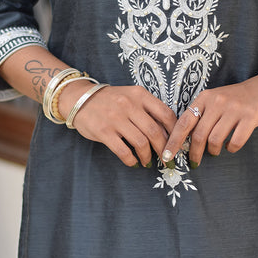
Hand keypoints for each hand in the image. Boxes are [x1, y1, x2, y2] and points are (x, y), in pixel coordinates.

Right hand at [59, 83, 176, 167]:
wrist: (80, 98)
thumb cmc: (111, 100)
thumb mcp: (132, 97)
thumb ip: (149, 110)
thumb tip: (169, 133)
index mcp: (140, 95)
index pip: (166, 114)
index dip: (175, 132)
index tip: (177, 144)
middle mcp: (129, 105)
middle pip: (155, 132)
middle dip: (165, 150)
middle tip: (167, 160)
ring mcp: (115, 118)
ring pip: (141, 143)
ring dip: (148, 157)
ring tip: (148, 162)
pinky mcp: (103, 131)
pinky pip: (123, 151)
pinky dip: (132, 160)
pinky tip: (134, 162)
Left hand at [162, 71, 257, 167]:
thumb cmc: (239, 99)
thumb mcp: (217, 100)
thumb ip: (202, 116)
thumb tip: (184, 140)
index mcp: (205, 97)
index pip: (184, 122)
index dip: (173, 141)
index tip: (166, 157)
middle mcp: (218, 101)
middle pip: (198, 134)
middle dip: (194, 153)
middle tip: (195, 162)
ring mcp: (235, 108)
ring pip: (215, 140)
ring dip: (213, 151)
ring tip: (215, 151)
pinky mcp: (251, 116)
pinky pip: (235, 142)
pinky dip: (231, 149)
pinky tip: (231, 146)